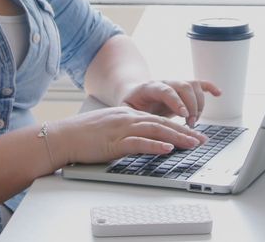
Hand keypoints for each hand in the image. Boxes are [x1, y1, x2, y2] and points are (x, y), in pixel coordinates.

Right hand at [49, 107, 208, 165]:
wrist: (62, 136)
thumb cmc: (82, 135)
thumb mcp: (110, 128)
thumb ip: (128, 132)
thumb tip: (145, 141)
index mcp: (127, 114)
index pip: (159, 119)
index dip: (179, 126)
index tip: (194, 134)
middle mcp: (127, 118)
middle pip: (162, 123)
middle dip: (185, 132)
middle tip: (202, 140)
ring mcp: (121, 129)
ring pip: (155, 130)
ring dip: (176, 137)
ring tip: (192, 144)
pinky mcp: (113, 142)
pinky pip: (138, 143)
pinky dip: (154, 145)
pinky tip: (166, 149)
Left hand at [120, 79, 221, 127]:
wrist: (133, 93)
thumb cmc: (130, 106)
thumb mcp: (126, 112)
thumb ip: (134, 117)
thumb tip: (143, 129)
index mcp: (149, 87)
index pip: (166, 90)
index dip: (177, 102)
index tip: (184, 116)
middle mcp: (164, 82)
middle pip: (184, 86)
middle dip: (192, 106)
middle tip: (190, 124)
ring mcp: (175, 84)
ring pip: (193, 86)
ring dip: (199, 104)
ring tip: (194, 121)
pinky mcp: (183, 88)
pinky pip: (199, 83)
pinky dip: (210, 87)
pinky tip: (218, 94)